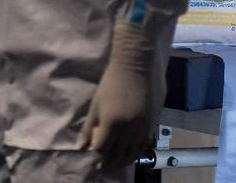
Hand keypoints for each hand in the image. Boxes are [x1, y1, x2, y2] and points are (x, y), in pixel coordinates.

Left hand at [79, 23, 161, 169]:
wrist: (137, 67)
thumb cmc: (112, 82)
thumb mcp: (96, 103)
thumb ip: (89, 126)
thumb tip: (81, 146)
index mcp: (112, 122)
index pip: (102, 147)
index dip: (96, 154)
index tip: (92, 157)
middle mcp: (129, 128)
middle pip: (118, 154)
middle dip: (108, 163)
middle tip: (101, 169)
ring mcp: (144, 127)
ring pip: (133, 153)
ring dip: (123, 162)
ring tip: (114, 165)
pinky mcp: (154, 124)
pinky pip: (144, 146)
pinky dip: (136, 153)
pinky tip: (130, 155)